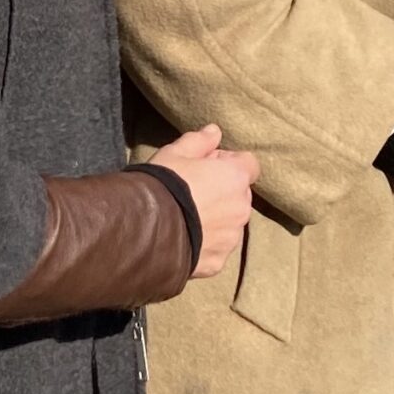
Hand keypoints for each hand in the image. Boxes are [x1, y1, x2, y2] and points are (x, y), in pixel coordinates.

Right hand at [152, 124, 258, 279]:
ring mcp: (231, 238)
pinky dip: (206, 244)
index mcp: (235, 178)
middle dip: (222, 191)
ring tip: (186, 219)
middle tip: (193, 192)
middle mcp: (241, 209)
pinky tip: (184, 239)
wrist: (144, 232)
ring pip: (230, 223)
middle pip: (239, 194)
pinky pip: (216, 248)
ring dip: (217, 219)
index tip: (206, 165)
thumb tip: (215, 131)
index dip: (228, 162)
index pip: (249, 164)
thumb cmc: (163, 185)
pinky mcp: (218, 262)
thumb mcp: (175, 153)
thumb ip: (199, 141)